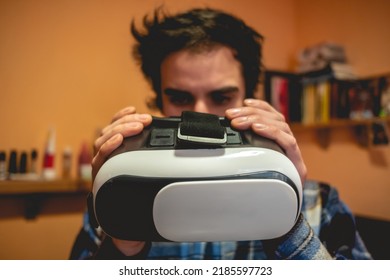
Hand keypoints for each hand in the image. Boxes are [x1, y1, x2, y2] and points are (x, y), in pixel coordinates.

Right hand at [92, 106, 151, 179]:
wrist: (116, 206)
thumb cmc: (127, 180)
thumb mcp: (136, 160)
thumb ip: (141, 147)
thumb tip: (157, 133)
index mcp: (111, 144)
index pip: (114, 124)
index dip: (122, 115)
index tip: (134, 109)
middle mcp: (102, 149)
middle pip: (111, 128)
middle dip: (129, 121)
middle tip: (145, 119)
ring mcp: (99, 159)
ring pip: (105, 138)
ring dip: (122, 130)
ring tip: (137, 127)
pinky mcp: (98, 170)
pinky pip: (101, 155)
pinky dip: (109, 145)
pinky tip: (119, 140)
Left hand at [92, 106, 151, 255]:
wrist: (121, 216)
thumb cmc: (123, 217)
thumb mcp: (126, 225)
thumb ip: (128, 227)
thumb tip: (133, 232)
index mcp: (101, 179)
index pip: (100, 157)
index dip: (109, 145)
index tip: (120, 138)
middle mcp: (102, 164)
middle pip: (106, 138)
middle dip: (123, 128)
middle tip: (142, 125)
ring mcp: (109, 154)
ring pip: (111, 131)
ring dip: (126, 122)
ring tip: (144, 119)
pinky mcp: (118, 148)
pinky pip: (116, 128)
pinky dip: (122, 118)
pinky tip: (132, 111)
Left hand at [225, 99, 306, 183]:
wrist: (284, 206)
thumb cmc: (266, 184)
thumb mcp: (252, 162)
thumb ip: (246, 147)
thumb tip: (227, 134)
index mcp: (279, 141)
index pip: (273, 116)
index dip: (260, 106)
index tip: (243, 103)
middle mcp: (288, 143)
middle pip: (274, 119)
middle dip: (251, 113)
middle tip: (232, 115)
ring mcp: (294, 152)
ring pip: (280, 126)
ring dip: (257, 120)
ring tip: (239, 122)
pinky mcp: (297, 162)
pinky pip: (287, 141)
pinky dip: (271, 132)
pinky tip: (257, 129)